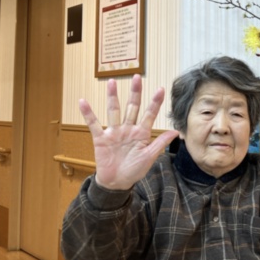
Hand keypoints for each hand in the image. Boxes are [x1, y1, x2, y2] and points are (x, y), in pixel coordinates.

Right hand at [79, 74, 178, 189]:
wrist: (117, 182)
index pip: (150, 114)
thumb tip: (176, 131)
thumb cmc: (134, 170)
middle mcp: (128, 129)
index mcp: (141, 133)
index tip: (161, 89)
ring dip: (112, 97)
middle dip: (135, 93)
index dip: (155, 102)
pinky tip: (83, 101)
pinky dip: (88, 113)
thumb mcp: (149, 157)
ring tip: (111, 82)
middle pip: (132, 107)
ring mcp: (114, 132)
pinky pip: (94, 124)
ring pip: (114, 111)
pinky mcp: (101, 138)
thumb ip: (160, 143)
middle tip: (137, 77)